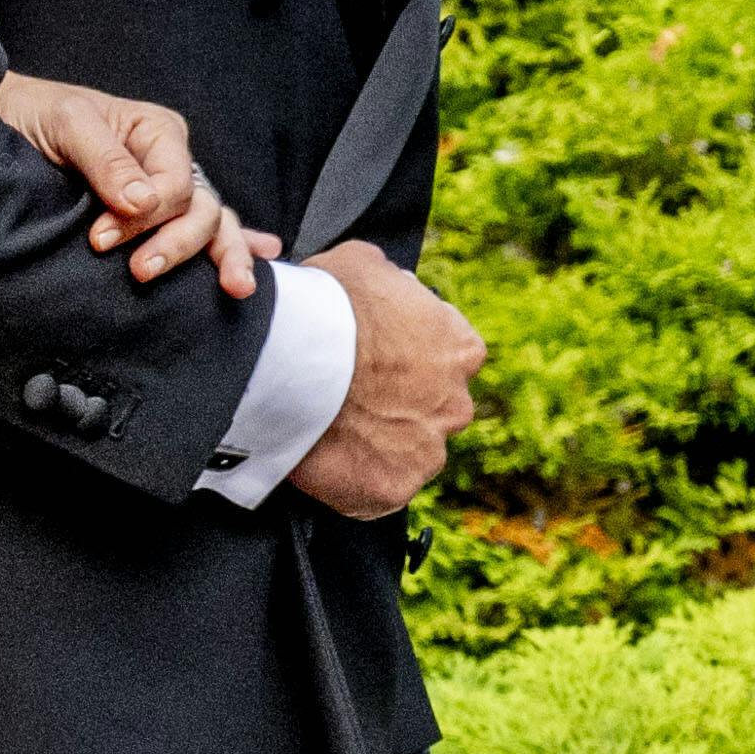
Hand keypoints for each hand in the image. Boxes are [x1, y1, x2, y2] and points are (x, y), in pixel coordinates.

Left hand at [0, 70, 275, 301]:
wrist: (1, 121)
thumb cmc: (34, 115)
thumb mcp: (67, 124)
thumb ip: (105, 160)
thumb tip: (144, 204)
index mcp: (157, 131)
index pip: (176, 185)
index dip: (146, 217)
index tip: (100, 238)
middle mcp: (170, 161)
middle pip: (201, 209)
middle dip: (179, 244)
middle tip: (140, 272)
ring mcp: (165, 190)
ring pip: (209, 224)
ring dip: (223, 254)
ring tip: (234, 287)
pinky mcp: (150, 216)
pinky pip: (200, 228)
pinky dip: (235, 242)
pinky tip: (260, 256)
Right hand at [287, 236, 484, 518]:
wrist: (293, 362)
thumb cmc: (327, 306)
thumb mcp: (361, 262)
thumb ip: (388, 279)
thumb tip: (388, 282)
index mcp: (461, 348)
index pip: (450, 356)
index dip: (411, 357)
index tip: (378, 361)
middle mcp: (457, 404)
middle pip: (433, 410)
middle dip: (401, 406)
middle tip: (352, 399)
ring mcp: (428, 452)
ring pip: (409, 453)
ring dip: (381, 446)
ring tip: (334, 433)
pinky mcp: (394, 491)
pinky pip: (378, 490)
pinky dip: (357, 481)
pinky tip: (327, 461)